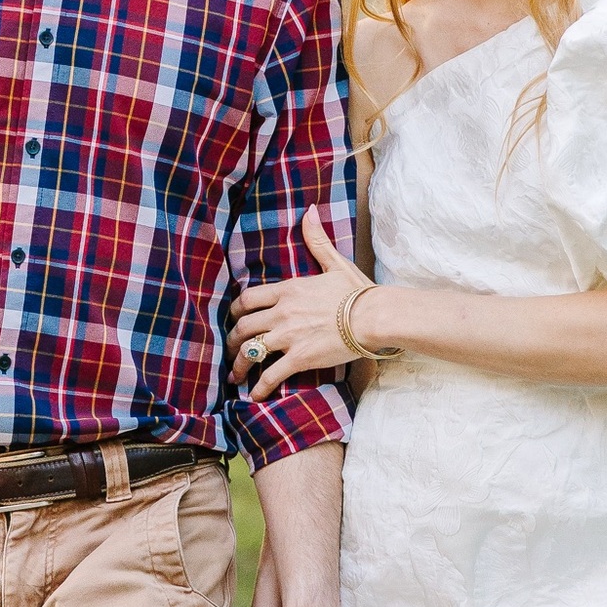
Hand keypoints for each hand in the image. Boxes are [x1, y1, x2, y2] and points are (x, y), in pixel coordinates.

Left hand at [226, 204, 371, 397]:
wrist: (374, 316)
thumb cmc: (358, 292)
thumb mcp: (334, 263)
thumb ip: (316, 240)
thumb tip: (309, 211)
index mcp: (288, 290)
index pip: (248, 299)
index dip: (235, 311)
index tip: (234, 320)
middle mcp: (282, 312)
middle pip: (243, 327)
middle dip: (233, 340)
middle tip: (232, 350)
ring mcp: (288, 336)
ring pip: (250, 351)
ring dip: (239, 365)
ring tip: (236, 376)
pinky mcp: (300, 357)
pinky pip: (271, 374)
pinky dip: (260, 387)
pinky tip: (255, 395)